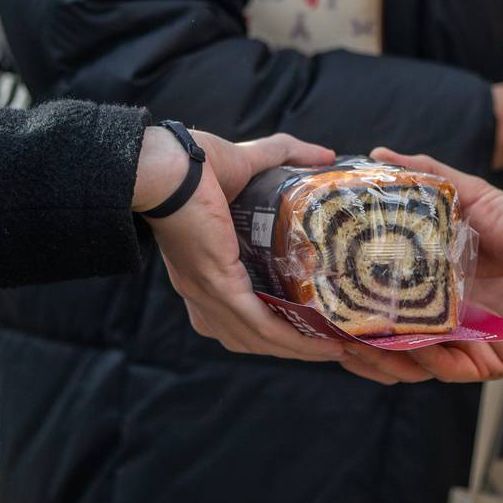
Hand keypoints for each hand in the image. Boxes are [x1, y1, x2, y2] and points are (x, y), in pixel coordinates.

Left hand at [143, 128, 351, 363]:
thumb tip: (325, 154)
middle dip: (292, 345)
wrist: (166, 162)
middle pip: (250, 336)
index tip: (310, 323)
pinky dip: (294, 340)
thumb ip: (285, 154)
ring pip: (260, 338)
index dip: (273, 324)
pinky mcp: (219, 287)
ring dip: (301, 348)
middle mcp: (201, 293)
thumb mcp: (246, 162)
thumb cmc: (191, 160)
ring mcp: (208, 294)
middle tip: (331, 342)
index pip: (237, 315)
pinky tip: (322, 343)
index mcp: (202, 271)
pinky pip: (261, 326)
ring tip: (335, 347)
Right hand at [341, 151, 502, 385]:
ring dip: (384, 359)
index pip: (377, 305)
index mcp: (428, 286)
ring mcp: (463, 342)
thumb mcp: (469, 196)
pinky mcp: (491, 359)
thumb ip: (427, 177)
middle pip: (386, 342)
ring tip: (359, 345)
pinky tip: (412, 348)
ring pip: (413, 364)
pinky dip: (431, 363)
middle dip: (355, 343)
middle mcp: (440, 319)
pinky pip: (453, 370)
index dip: (347, 307)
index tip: (318, 297)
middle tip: (328, 330)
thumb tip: (379, 153)